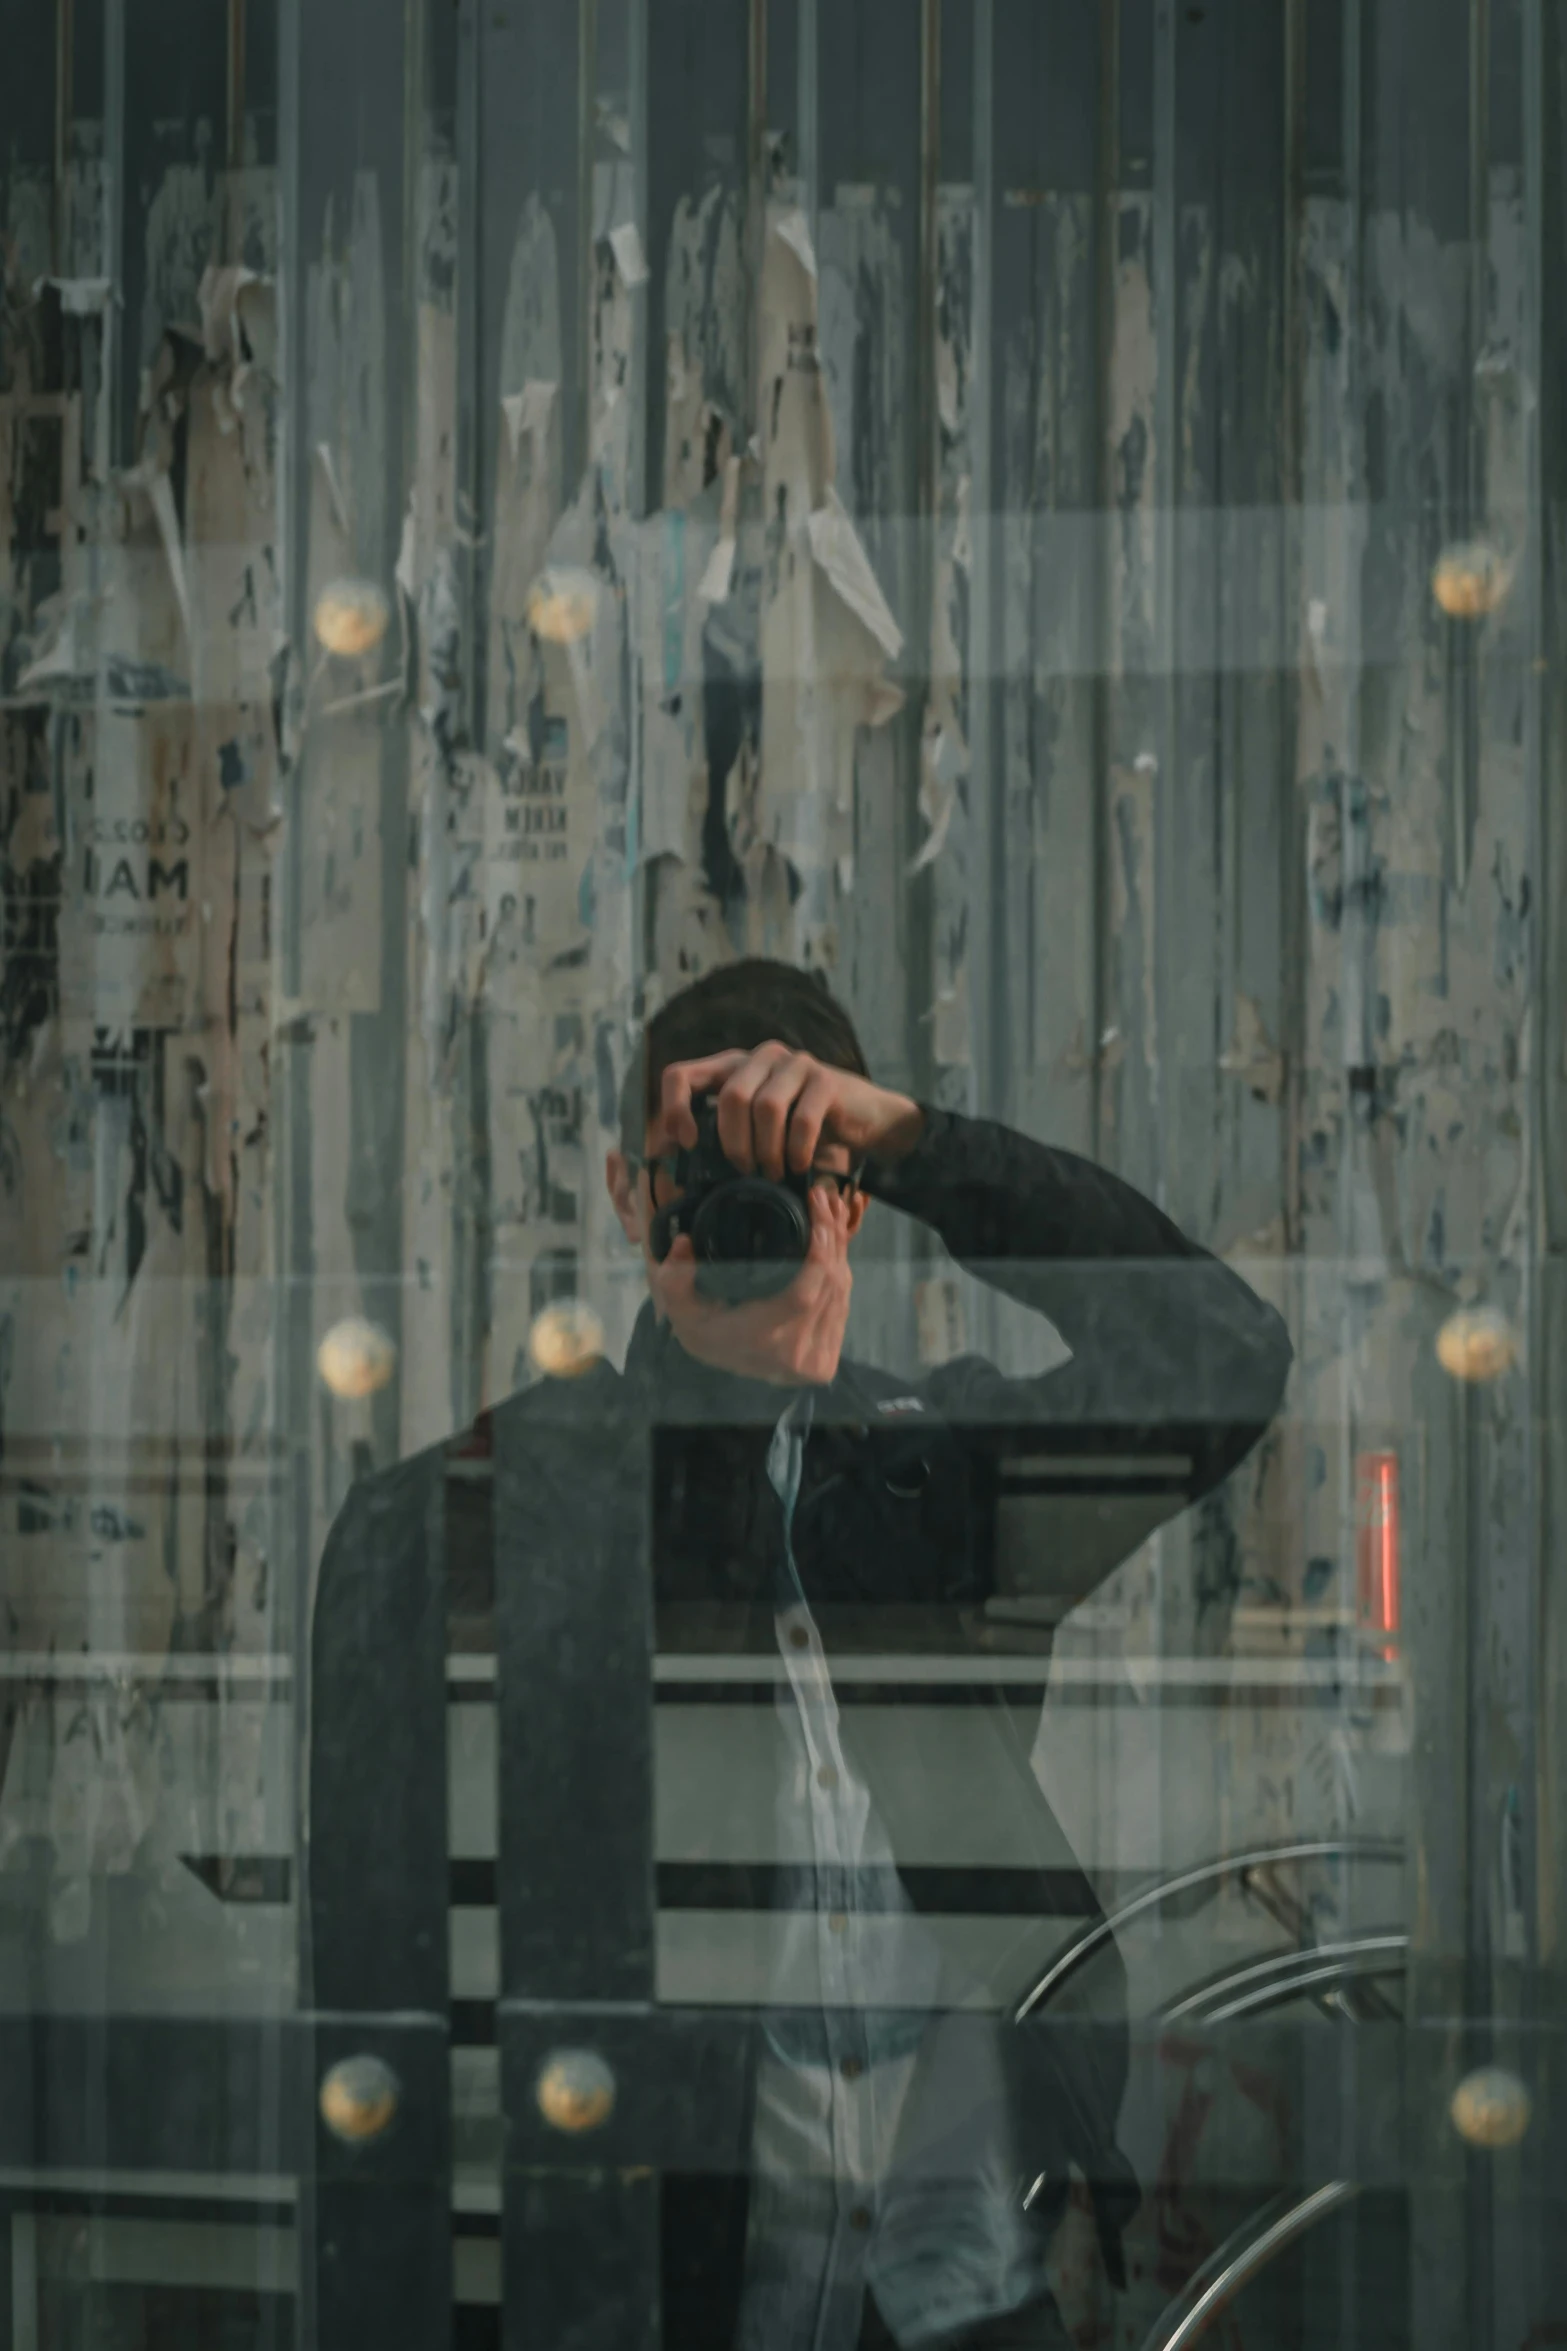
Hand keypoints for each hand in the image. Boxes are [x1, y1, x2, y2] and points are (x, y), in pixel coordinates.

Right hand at [649, 1182, 854, 1385]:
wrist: (721, 1379)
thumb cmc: (705, 1332)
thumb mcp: (681, 1307)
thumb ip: (675, 1277)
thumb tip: (684, 1242)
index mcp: (760, 1338)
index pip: (803, 1296)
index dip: (819, 1254)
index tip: (817, 1214)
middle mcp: (794, 1354)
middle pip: (830, 1287)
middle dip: (833, 1237)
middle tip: (824, 1199)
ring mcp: (815, 1361)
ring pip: (841, 1294)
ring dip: (840, 1250)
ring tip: (830, 1212)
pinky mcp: (826, 1364)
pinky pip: (842, 1308)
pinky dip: (841, 1273)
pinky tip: (835, 1245)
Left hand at [652, 1042, 922, 1177]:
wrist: (866, 1119)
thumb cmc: (804, 1129)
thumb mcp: (756, 1128)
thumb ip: (722, 1133)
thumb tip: (678, 1159)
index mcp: (733, 1066)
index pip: (681, 1074)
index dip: (675, 1109)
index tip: (688, 1144)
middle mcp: (761, 1057)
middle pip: (731, 1096)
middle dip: (735, 1143)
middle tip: (746, 1171)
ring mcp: (795, 1064)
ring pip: (765, 1107)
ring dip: (767, 1150)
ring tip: (774, 1173)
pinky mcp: (826, 1080)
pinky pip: (801, 1120)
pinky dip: (796, 1151)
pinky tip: (798, 1166)